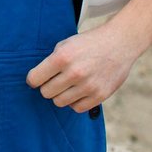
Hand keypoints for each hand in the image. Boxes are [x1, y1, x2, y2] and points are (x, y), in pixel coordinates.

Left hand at [26, 21, 143, 112]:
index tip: (36, 79)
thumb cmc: (87, 43)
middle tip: (54, 80)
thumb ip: (50, 61)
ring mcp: (88, 85)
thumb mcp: (65, 45)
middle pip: (46, 92)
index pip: (35, 78)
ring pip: (60, 102)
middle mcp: (75, 72)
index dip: (33, 80)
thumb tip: (36, 80)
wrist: (119, 43)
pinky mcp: (100, 95)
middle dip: (47, 87)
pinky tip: (77, 91)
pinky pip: (77, 108)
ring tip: (66, 85)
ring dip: (60, 95)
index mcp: (62, 57)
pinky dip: (74, 102)